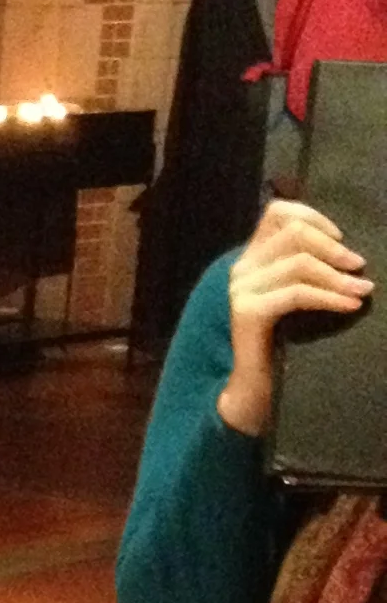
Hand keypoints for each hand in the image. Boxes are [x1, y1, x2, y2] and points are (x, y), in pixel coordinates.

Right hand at [220, 198, 371, 433]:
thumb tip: (349, 255)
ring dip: (338, 277)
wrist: (251, 389)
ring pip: (298, 263)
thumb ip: (305, 271)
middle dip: (333, 248)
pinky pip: (296, 294)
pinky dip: (329, 298)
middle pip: (293, 233)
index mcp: (251, 258)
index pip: (277, 213)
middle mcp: (241, 268)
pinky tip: (349, 307)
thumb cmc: (280, 343)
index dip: (314, 217)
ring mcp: (240, 289)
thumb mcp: (293, 297)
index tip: (342, 239)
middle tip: (360, 267)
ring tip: (362, 292)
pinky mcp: (247, 312)